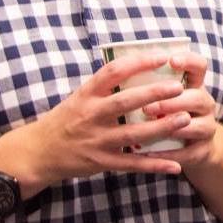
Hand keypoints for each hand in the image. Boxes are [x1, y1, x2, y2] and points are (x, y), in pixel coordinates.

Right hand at [1, 52, 190, 189]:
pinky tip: (175, 165)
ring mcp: (96, 140)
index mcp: (86, 94)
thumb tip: (138, 66)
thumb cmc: (64, 120)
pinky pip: (132, 164)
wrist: (38, 152)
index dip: (138, 62)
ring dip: (161, 128)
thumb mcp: (79, 97)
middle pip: (126, 101)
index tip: (162, 57)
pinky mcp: (101, 162)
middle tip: (179, 88)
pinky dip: (154, 165)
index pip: (113, 71)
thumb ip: (105, 87)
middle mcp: (90, 115)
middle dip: (154, 94)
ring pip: (133, 134)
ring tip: (184, 120)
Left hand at [141, 51, 222, 171]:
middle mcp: (204, 103)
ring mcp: (207, 127)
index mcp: (194, 85)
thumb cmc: (167, 112)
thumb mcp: (163, 94)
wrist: (192, 145)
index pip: (199, 66)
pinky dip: (167, 155)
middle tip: (148, 107)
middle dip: (172, 102)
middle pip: (198, 97)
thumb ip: (149, 82)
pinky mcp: (203, 150)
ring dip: (171, 128)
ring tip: (149, 131)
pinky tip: (147, 154)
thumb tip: (119, 68)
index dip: (188, 61)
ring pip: (195, 126)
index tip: (170, 60)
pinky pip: (188, 153)